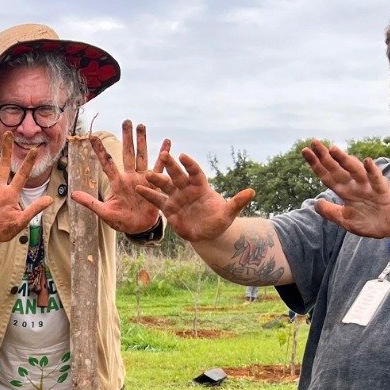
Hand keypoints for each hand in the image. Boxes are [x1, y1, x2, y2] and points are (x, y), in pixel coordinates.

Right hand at [0, 131, 52, 246]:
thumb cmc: (3, 232)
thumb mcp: (21, 221)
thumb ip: (34, 209)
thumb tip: (50, 199)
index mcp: (12, 194)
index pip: (22, 175)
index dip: (28, 162)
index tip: (35, 149)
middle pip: (4, 165)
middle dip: (7, 150)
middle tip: (10, 134)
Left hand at [69, 120, 165, 234]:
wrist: (139, 229)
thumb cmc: (121, 221)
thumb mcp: (105, 213)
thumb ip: (91, 203)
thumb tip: (72, 195)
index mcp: (117, 183)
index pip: (107, 163)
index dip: (100, 150)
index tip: (92, 136)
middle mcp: (129, 177)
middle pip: (127, 153)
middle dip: (127, 137)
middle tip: (126, 121)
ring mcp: (142, 179)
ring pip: (142, 156)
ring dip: (142, 141)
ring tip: (141, 125)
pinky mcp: (155, 184)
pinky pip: (160, 168)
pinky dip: (164, 155)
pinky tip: (167, 143)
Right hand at [138, 149, 253, 242]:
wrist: (207, 234)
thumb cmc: (219, 222)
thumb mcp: (229, 214)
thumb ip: (237, 202)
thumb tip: (252, 191)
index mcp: (201, 187)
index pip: (195, 173)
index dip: (190, 165)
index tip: (183, 156)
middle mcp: (187, 189)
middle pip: (178, 175)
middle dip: (171, 166)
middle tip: (164, 155)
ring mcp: (176, 197)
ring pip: (165, 185)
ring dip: (157, 179)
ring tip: (147, 174)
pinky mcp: (168, 208)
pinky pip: (157, 200)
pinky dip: (148, 194)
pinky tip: (137, 188)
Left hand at [302, 140, 389, 238]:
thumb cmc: (373, 221)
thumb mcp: (347, 221)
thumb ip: (332, 213)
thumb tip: (316, 203)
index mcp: (346, 191)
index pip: (328, 176)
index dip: (316, 165)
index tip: (305, 152)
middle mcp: (355, 186)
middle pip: (338, 169)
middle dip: (325, 157)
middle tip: (313, 142)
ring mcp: (369, 187)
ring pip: (355, 171)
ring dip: (344, 160)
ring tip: (333, 149)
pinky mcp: (383, 191)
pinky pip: (377, 180)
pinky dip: (372, 172)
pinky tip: (367, 162)